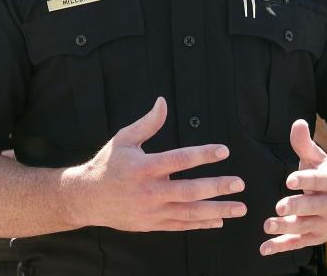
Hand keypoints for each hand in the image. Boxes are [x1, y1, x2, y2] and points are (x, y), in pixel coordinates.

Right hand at [68, 97, 246, 231]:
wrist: (87, 198)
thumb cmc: (107, 164)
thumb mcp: (124, 139)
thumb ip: (148, 123)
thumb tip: (163, 101)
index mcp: (144, 167)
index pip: (179, 159)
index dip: (203, 154)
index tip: (223, 151)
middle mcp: (149, 191)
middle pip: (189, 190)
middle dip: (217, 187)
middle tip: (239, 183)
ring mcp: (151, 211)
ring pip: (189, 213)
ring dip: (217, 211)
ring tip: (239, 208)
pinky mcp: (151, 224)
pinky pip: (181, 225)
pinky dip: (200, 224)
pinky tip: (219, 220)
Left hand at [259, 120, 326, 255]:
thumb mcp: (319, 160)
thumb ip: (304, 144)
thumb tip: (297, 123)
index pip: (318, 180)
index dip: (304, 180)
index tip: (289, 179)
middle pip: (312, 206)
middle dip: (296, 207)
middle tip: (279, 207)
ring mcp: (322, 223)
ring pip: (304, 227)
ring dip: (286, 227)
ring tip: (268, 225)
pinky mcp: (314, 237)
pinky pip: (297, 243)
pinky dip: (281, 246)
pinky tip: (265, 248)